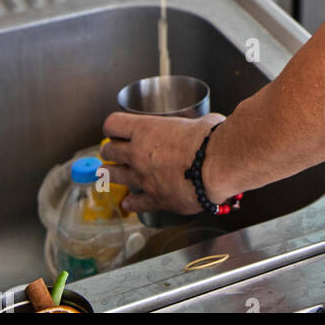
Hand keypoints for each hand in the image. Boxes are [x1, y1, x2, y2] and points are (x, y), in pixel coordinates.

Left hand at [100, 110, 227, 215]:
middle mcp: (138, 153)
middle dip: (109, 150)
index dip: (112, 127)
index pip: (113, 125)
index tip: (114, 129)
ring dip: (111, 174)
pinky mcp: (154, 199)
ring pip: (114, 176)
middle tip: (112, 151)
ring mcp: (143, 178)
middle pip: (109, 151)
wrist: (216, 167)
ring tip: (108, 174)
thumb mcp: (197, 121)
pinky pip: (135, 202)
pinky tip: (128, 203)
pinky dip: (131, 203)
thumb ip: (188, 128)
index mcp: (146, 129)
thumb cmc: (210, 139)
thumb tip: (197, 130)